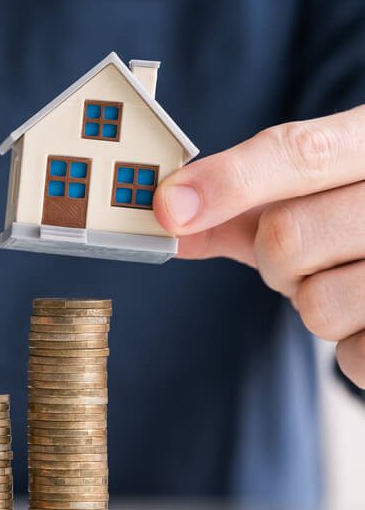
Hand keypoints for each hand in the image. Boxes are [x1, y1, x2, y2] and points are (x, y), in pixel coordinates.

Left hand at [153, 105, 364, 387]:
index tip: (168, 209)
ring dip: (312, 300)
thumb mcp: (309, 193)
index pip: (301, 152)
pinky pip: (351, 357)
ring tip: (349, 278)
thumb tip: (163, 217)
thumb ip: (237, 204)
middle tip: (304, 252)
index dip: (227, 182)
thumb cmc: (359, 215)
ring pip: (315, 304)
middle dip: (273, 257)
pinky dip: (349, 344)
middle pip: (287, 236)